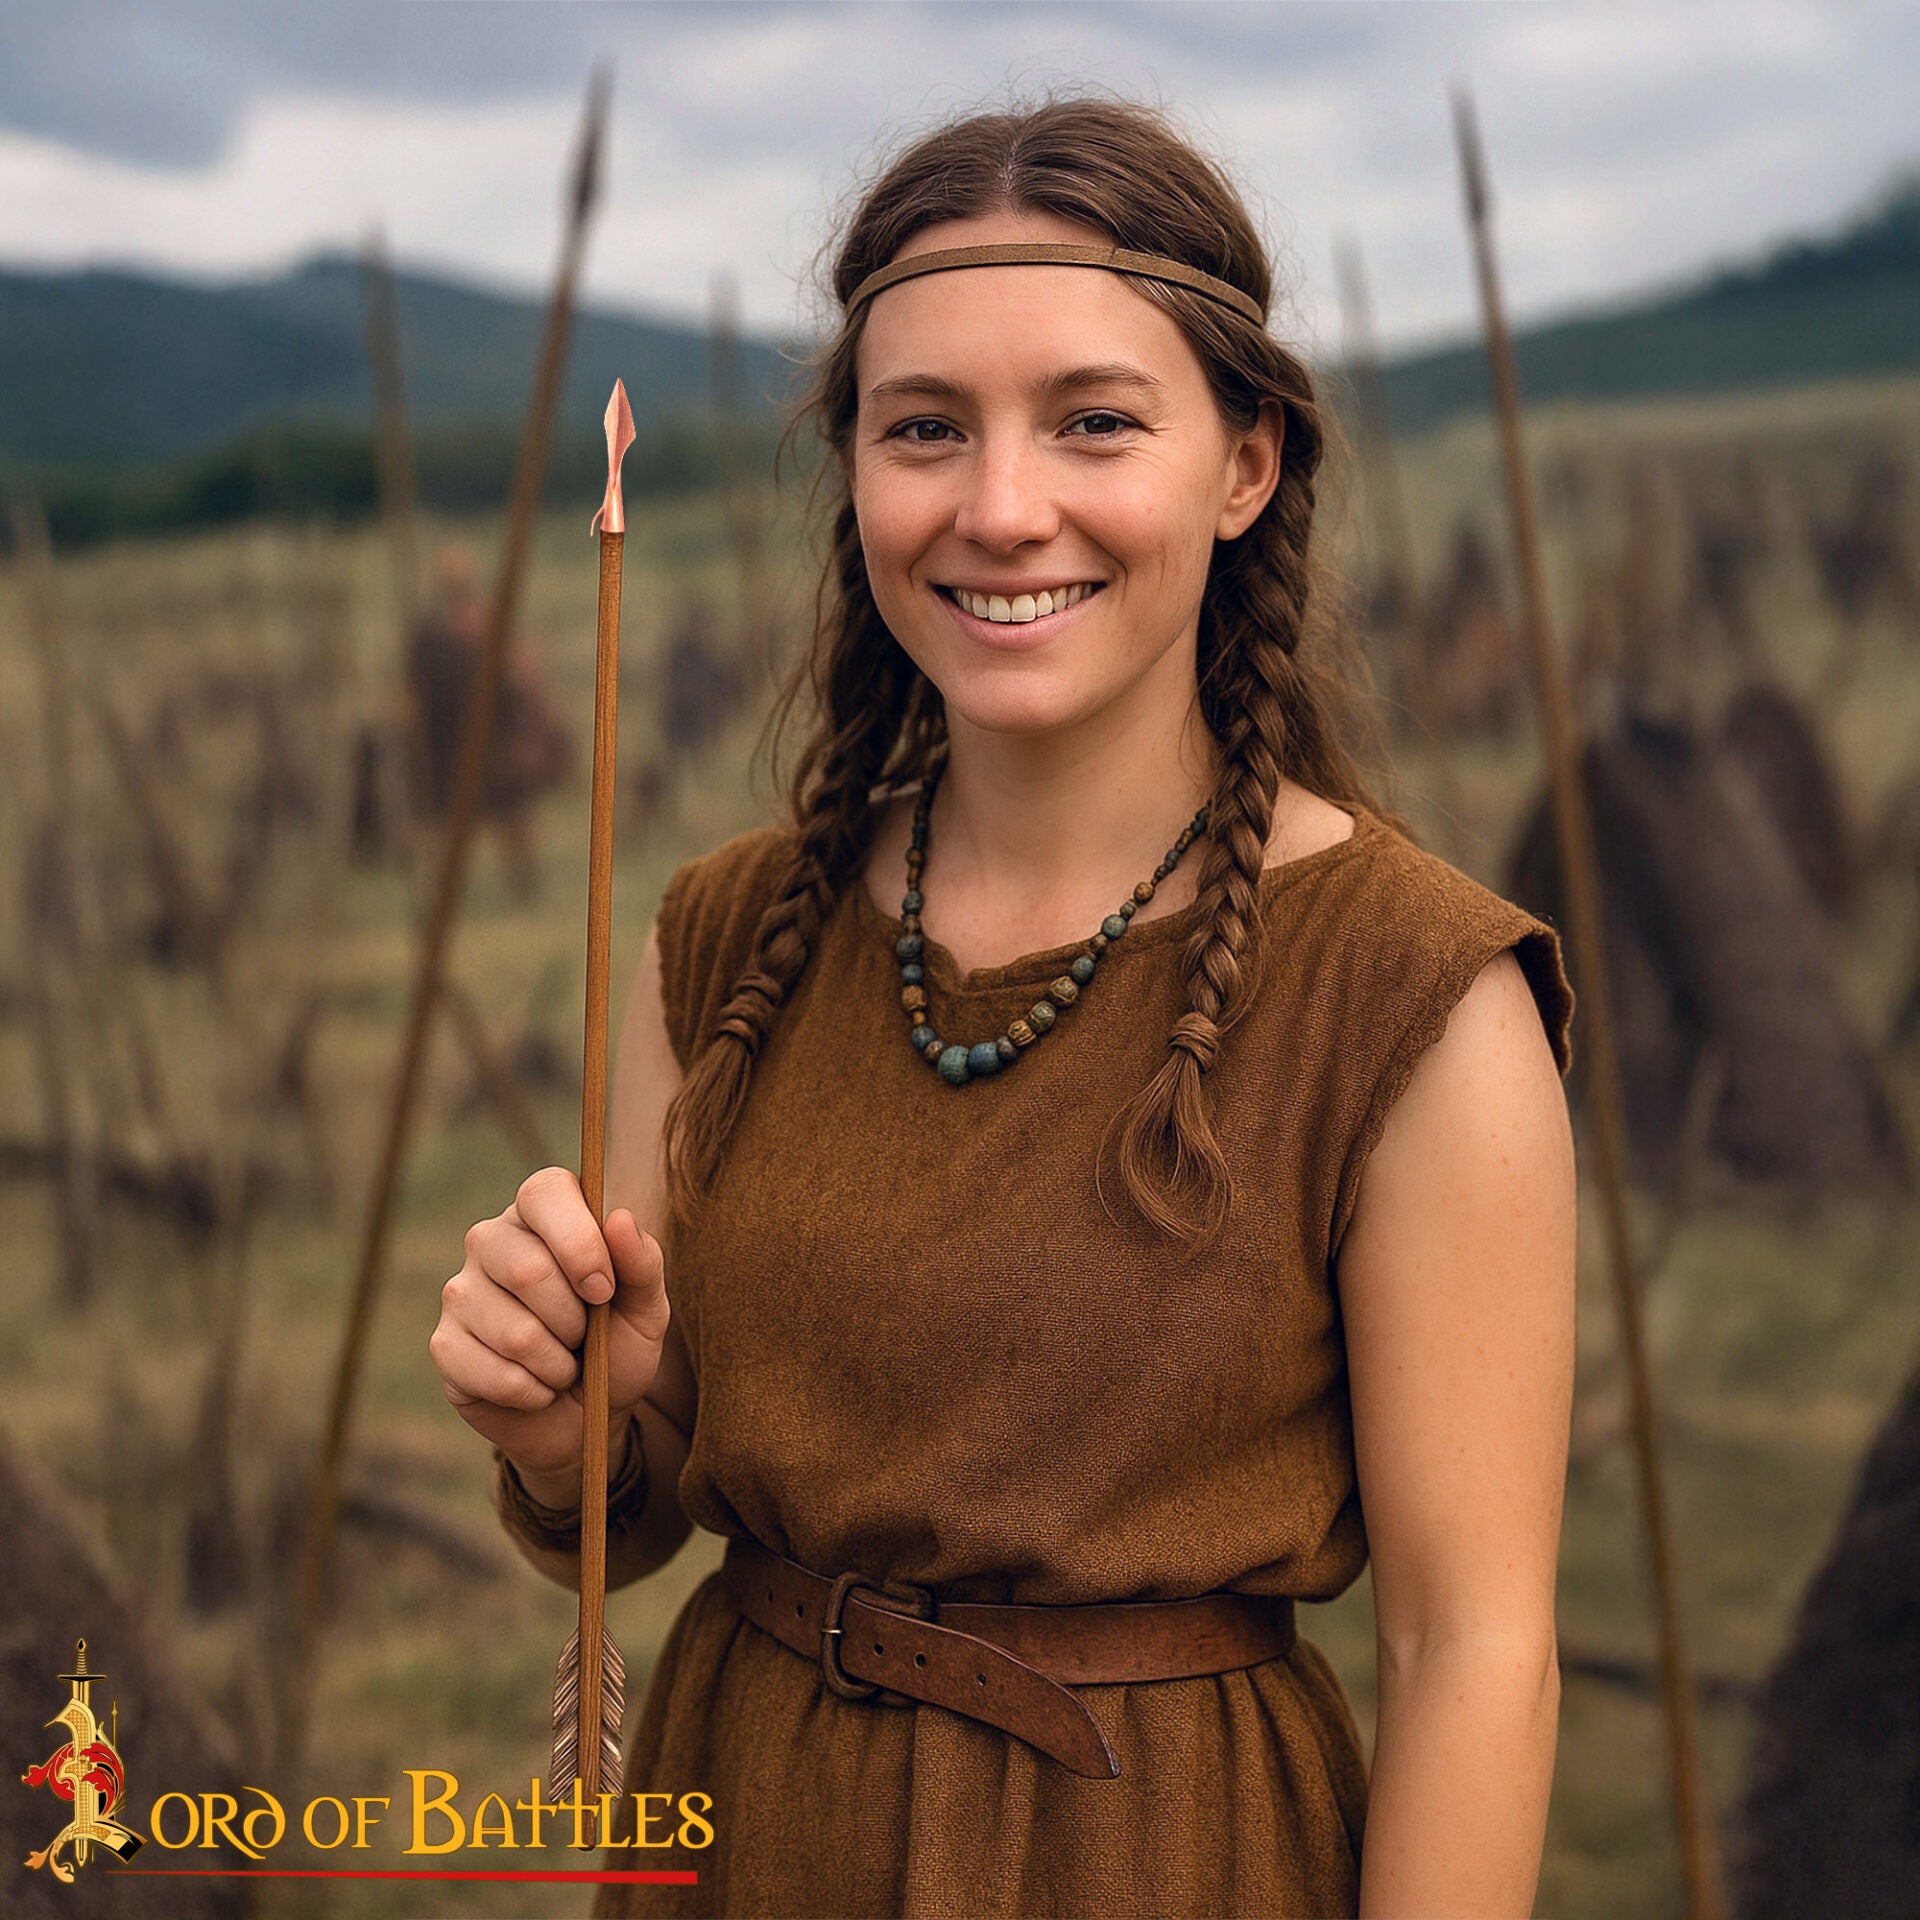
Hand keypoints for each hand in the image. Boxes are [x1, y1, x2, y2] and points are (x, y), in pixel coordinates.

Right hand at [430, 1166, 670, 1494]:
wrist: (586, 1416)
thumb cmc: (616, 1346)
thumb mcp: (646, 1307)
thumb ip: (642, 1262)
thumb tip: (619, 1218)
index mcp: (542, 1214)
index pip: (544, 1192)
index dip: (580, 1243)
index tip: (605, 1289)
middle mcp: (491, 1241)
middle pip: (528, 1269)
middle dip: (575, 1320)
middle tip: (585, 1336)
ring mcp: (460, 1292)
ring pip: (515, 1332)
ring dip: (558, 1364)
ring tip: (564, 1364)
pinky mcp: (444, 1345)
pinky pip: (495, 1375)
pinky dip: (534, 1393)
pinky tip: (537, 1388)